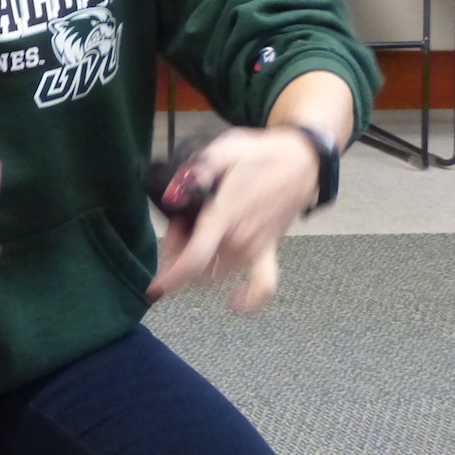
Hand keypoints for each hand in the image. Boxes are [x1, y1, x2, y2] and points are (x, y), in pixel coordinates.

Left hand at [146, 126, 319, 311]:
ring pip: (218, 272)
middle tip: (176, 226)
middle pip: (200, 267)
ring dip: (200, 265)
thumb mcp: (222, 151)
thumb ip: (196, 172)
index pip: (196, 258)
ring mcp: (257, 248)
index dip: (172, 277)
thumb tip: (172, 195)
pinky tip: (233, 302)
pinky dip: (248, 298)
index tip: (153, 288)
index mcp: (226, 216)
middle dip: (178, 256)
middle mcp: (241, 239)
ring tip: (194, 234)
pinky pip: (263, 285)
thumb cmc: (259, 154)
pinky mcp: (270, 250)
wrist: (301, 161)